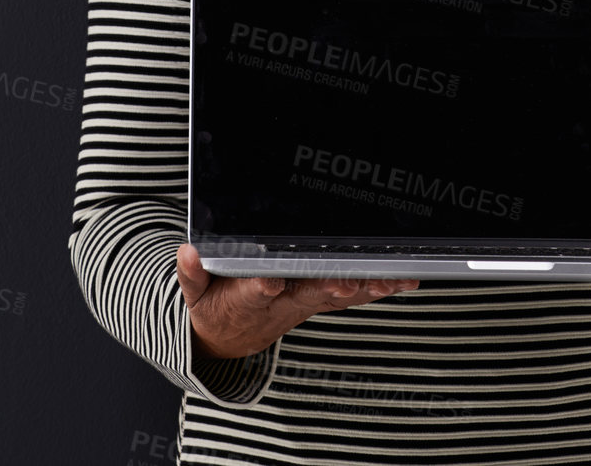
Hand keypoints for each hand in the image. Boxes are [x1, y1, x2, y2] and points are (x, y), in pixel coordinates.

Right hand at [177, 244, 417, 361]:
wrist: (231, 338)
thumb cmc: (215, 307)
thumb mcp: (193, 295)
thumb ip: (191, 274)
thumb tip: (187, 252)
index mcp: (247, 298)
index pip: (254, 290)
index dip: (262, 285)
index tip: (271, 279)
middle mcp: (283, 302)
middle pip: (308, 292)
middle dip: (330, 285)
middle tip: (349, 279)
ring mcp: (304, 302)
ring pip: (338, 293)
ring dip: (365, 287)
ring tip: (393, 278)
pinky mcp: (319, 300)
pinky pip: (351, 294)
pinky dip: (377, 288)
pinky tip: (403, 280)